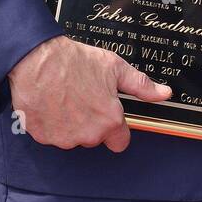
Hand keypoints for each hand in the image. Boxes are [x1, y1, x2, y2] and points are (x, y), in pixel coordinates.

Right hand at [8, 35, 171, 152]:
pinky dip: (51, 123)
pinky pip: (50, 135)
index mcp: (109, 121)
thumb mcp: (115, 68)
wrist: (36, 59)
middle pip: (95, 138)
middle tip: (83, 98)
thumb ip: (142, 86)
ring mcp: (63, 138)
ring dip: (70, 124)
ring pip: (72, 137)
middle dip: (91, 123)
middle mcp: (88, 134)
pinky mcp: (42, 136)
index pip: (120, 142)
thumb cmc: (74, 61)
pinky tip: (50, 103)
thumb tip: (164, 93)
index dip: (116, 128)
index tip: (108, 115)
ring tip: (65, 97)